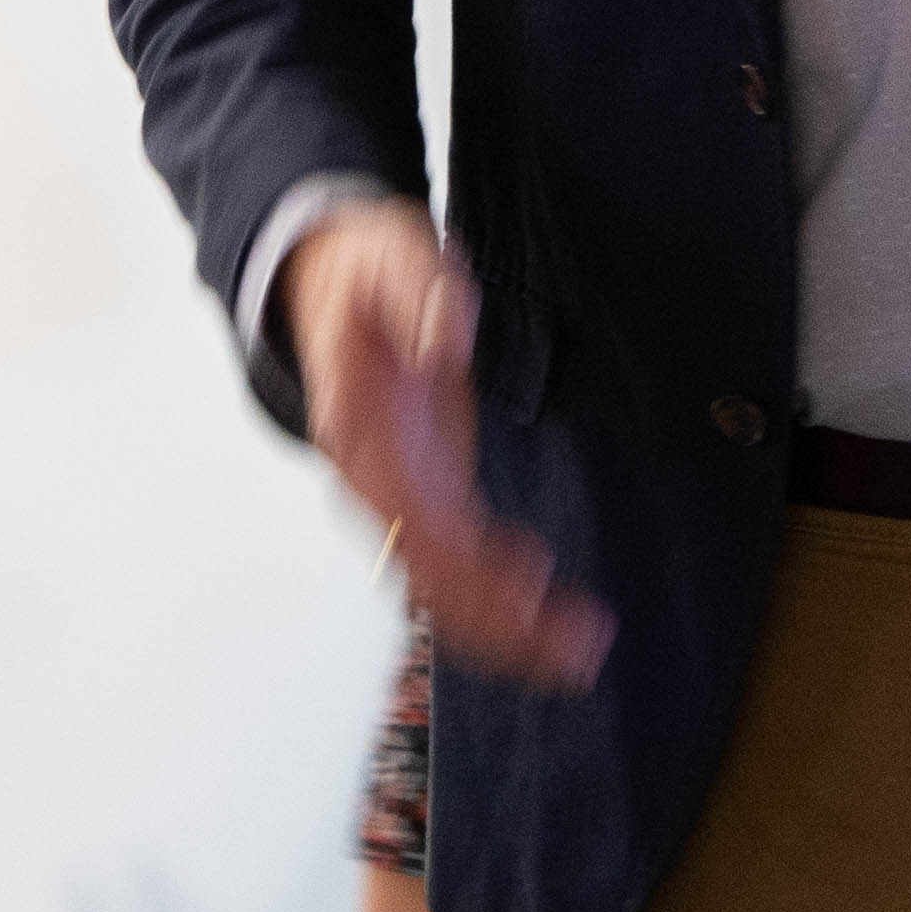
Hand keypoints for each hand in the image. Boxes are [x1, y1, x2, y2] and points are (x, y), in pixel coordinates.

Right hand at [284, 201, 610, 691]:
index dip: (464, 558)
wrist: (332, 281)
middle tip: (573, 644)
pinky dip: (502, 606)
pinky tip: (553, 624)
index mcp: (357, 429)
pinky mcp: (429, 495)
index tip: (525, 581)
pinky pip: (459, 569)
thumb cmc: (367, 270)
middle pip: (429, 571)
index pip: (409, 511)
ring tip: (578, 656)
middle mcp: (373, 479)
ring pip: (443, 587)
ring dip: (506, 631)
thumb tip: (451, 344)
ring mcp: (399, 494)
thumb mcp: (392, 256)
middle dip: (498, 617)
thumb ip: (421, 294)